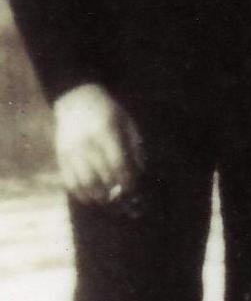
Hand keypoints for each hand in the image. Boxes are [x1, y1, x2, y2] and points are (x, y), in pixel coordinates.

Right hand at [55, 84, 141, 206]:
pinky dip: (79, 192)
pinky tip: (88, 197)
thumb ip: (135, 146)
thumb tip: (140, 171)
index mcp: (106, 133)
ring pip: (84, 182)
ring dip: (96, 196)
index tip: (133, 188)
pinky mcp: (60, 156)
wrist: (75, 100)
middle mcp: (86, 143)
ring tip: (106, 201)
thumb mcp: (127, 122)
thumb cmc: (108, 111)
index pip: (118, 163)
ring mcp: (71, 151)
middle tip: (122, 198)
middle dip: (114, 191)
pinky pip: (68, 180)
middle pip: (102, 175)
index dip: (126, 180)